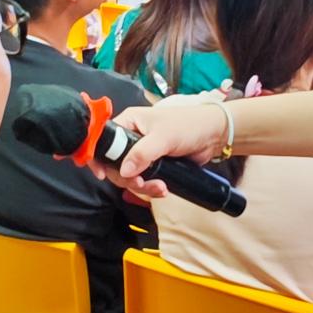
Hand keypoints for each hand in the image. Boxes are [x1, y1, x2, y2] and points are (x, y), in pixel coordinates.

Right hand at [100, 104, 228, 196]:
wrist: (213, 135)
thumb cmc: (188, 126)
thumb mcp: (163, 138)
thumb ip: (142, 154)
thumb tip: (123, 172)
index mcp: (128, 122)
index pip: (102, 141)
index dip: (99, 158)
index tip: (103, 175)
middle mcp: (130, 137)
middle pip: (114, 164)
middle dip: (127, 179)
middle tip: (142, 183)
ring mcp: (141, 152)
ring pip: (129, 176)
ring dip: (142, 187)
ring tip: (160, 189)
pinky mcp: (152, 165)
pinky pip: (142, 180)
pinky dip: (150, 188)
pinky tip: (163, 189)